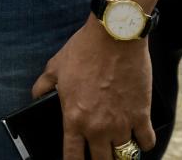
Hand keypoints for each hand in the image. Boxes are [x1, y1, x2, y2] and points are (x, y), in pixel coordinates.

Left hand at [33, 18, 154, 159]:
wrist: (114, 35)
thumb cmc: (84, 49)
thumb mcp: (55, 67)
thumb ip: (42, 86)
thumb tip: (35, 96)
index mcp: (74, 118)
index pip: (72, 157)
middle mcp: (98, 127)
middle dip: (100, 159)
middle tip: (100, 153)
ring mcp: (121, 123)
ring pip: (124, 156)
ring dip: (121, 153)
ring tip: (119, 148)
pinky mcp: (141, 115)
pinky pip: (147, 143)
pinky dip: (143, 144)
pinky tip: (139, 139)